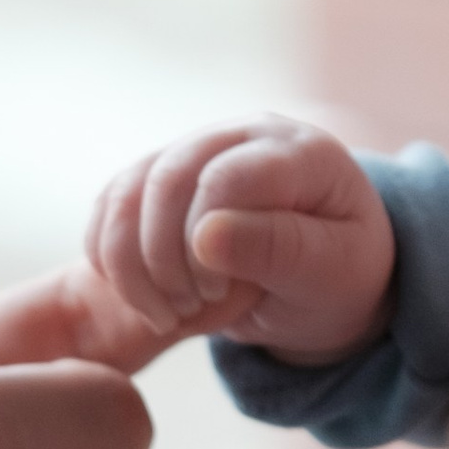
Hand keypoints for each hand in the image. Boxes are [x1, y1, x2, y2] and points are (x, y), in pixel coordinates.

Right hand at [88, 118, 396, 363]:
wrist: (321, 281)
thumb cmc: (338, 275)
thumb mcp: (330, 272)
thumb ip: (280, 249)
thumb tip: (206, 235)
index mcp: (301, 152)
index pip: (228, 177)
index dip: (206, 240)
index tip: (218, 293)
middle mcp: (245, 136)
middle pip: (169, 177)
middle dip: (163, 256)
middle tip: (187, 310)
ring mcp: (199, 150)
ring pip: (129, 189)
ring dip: (130, 262)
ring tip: (165, 313)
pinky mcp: (162, 177)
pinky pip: (112, 204)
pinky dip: (110, 256)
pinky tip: (140, 295)